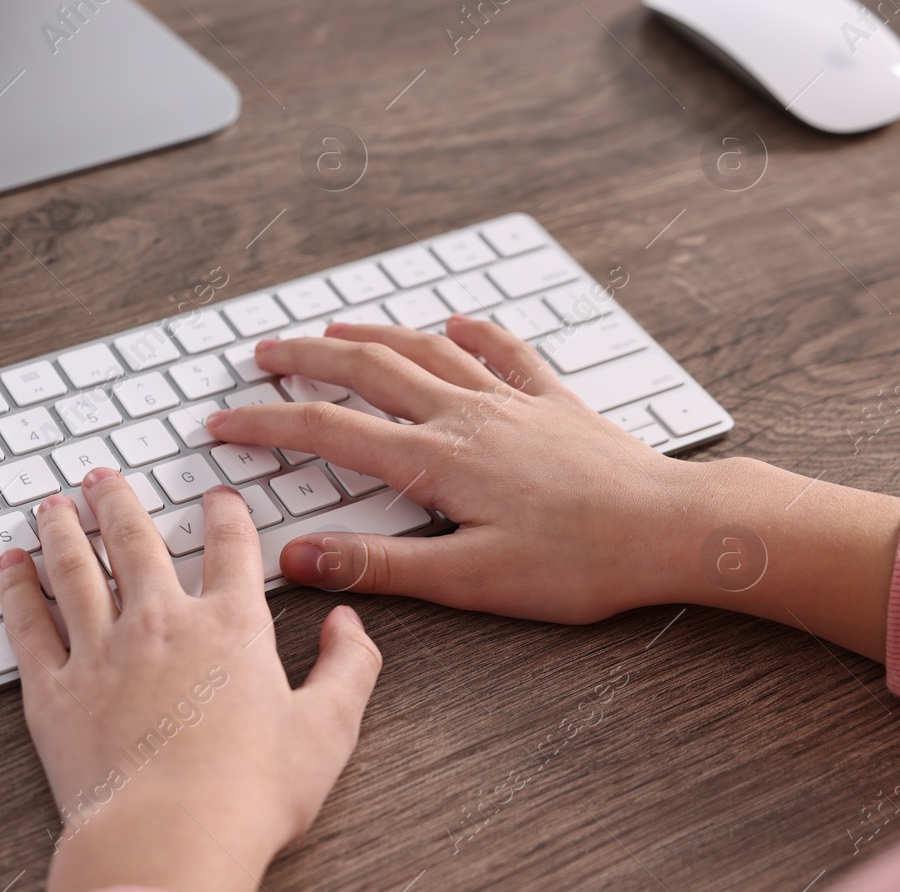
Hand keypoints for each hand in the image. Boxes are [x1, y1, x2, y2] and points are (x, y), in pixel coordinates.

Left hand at [0, 469, 381, 891]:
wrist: (169, 838)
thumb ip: (347, 669)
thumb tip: (351, 626)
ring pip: (75, 569)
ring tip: (54, 505)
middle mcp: (162, 623)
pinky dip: (16, 588)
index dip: (224, 513)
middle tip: (103, 478)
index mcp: (231, 628)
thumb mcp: (328, 731)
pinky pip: (28, 624)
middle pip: (136, 542)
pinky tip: (10, 565)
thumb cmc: (248, 795)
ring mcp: (101, 651)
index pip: (230, 547)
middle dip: (120, 502)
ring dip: (64, 529)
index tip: (215, 497)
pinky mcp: (55, 690)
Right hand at [204, 315, 899, 656]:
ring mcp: (511, 401)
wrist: (677, 528)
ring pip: (426, 351)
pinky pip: (506, 352)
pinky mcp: (555, 402)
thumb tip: (295, 556)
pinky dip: (475, 331)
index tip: (223, 422)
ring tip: (336, 328)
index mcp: (436, 461)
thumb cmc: (580, 562)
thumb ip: (376, 565)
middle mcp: (465, 416)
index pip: (329, 432)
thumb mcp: (468, 580)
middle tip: (263, 352)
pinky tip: (460, 320)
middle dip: (306, 359)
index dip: (268, 423)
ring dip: (373, 336)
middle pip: (367, 372)